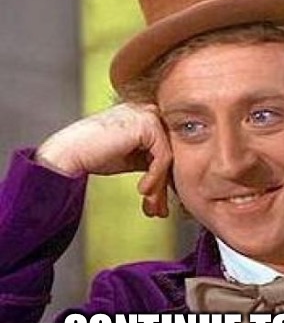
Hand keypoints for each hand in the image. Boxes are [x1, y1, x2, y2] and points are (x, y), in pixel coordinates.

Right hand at [36, 103, 171, 217]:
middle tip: (158, 211)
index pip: (166, 149)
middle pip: (170, 153)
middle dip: (164, 186)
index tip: (158, 204)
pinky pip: (163, 156)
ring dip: (159, 186)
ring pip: (169, 157)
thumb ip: (152, 160)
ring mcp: (149, 114)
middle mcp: (149, 111)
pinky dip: (155, 177)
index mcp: (145, 117)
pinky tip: (143, 190)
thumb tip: (175, 179)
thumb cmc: (95, 156)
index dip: (164, 179)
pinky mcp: (148, 122)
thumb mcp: (132, 158)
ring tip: (149, 205)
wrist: (69, 153)